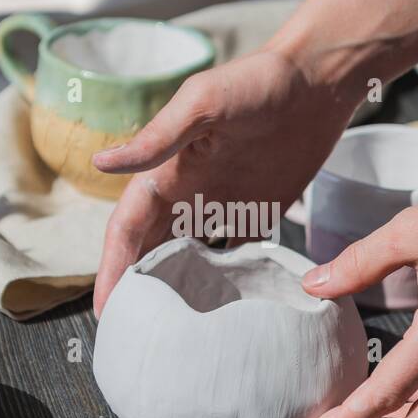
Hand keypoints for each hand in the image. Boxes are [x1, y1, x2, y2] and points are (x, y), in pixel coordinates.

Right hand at [92, 48, 355, 315]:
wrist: (318, 82)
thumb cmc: (256, 82)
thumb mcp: (202, 104)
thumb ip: (156, 139)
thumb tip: (99, 163)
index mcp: (166, 171)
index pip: (128, 228)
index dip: (113, 269)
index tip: (106, 310)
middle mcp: (188, 193)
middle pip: (150, 251)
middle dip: (136, 290)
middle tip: (131, 335)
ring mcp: (222, 205)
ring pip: (187, 259)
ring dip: (176, 292)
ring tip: (170, 334)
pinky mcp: (258, 212)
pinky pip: (234, 258)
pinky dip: (224, 284)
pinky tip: (225, 316)